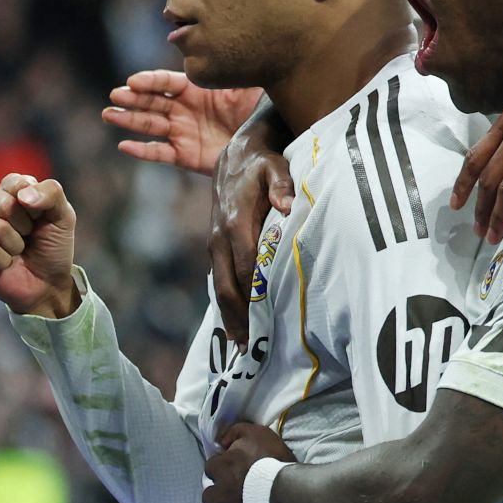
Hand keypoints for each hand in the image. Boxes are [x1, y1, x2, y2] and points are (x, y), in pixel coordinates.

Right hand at [0, 174, 80, 317]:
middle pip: (3, 203)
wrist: (47, 284)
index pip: (14, 182)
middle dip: (24, 226)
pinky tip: (4, 263)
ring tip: (17, 251)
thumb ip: (52, 193)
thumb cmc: (52, 248)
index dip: (33, 204)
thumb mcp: (64, 217)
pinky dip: (2, 260)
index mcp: (11, 191)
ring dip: (14, 245)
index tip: (39, 218)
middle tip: (28, 237)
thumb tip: (22, 196)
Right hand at [103, 70, 263, 177]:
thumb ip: (229, 68)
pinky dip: (141, 150)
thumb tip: (216, 41)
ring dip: (129, 119)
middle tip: (115, 95)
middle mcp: (184, 108)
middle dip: (133, 98)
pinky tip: (124, 145)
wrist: (267, 143)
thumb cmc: (258, 110)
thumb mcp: (247, 85)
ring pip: (150, 124)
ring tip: (110, 114)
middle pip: (152, 101)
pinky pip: (159, 152)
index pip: (166, 82)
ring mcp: (182, 131)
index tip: (134, 81)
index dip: (150, 81)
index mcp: (195, 89)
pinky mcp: (184, 155)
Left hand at [201, 422, 294, 502]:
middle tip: (236, 497)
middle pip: (209, 496)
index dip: (222, 470)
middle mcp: (216, 495)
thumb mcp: (258, 433)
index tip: (234, 473)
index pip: (211, 468)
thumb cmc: (274, 463)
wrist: (289, 496)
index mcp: (220, 470)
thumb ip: (235, 432)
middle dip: (219, 496)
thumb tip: (221, 441)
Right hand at [206, 116, 294, 348]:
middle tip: (249, 347)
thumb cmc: (262, 163)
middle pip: (227, 285)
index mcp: (234, 223)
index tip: (263, 321)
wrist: (236, 155)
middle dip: (237, 317)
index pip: (244, 268)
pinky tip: (236, 323)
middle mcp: (220, 238)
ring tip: (241, 345)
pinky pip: (221, 280)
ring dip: (230, 316)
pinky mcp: (217, 247)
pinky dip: (227, 303)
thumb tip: (287, 204)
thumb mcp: (274, 167)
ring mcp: (215, 244)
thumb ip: (282, 185)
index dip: (253, 296)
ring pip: (220, 287)